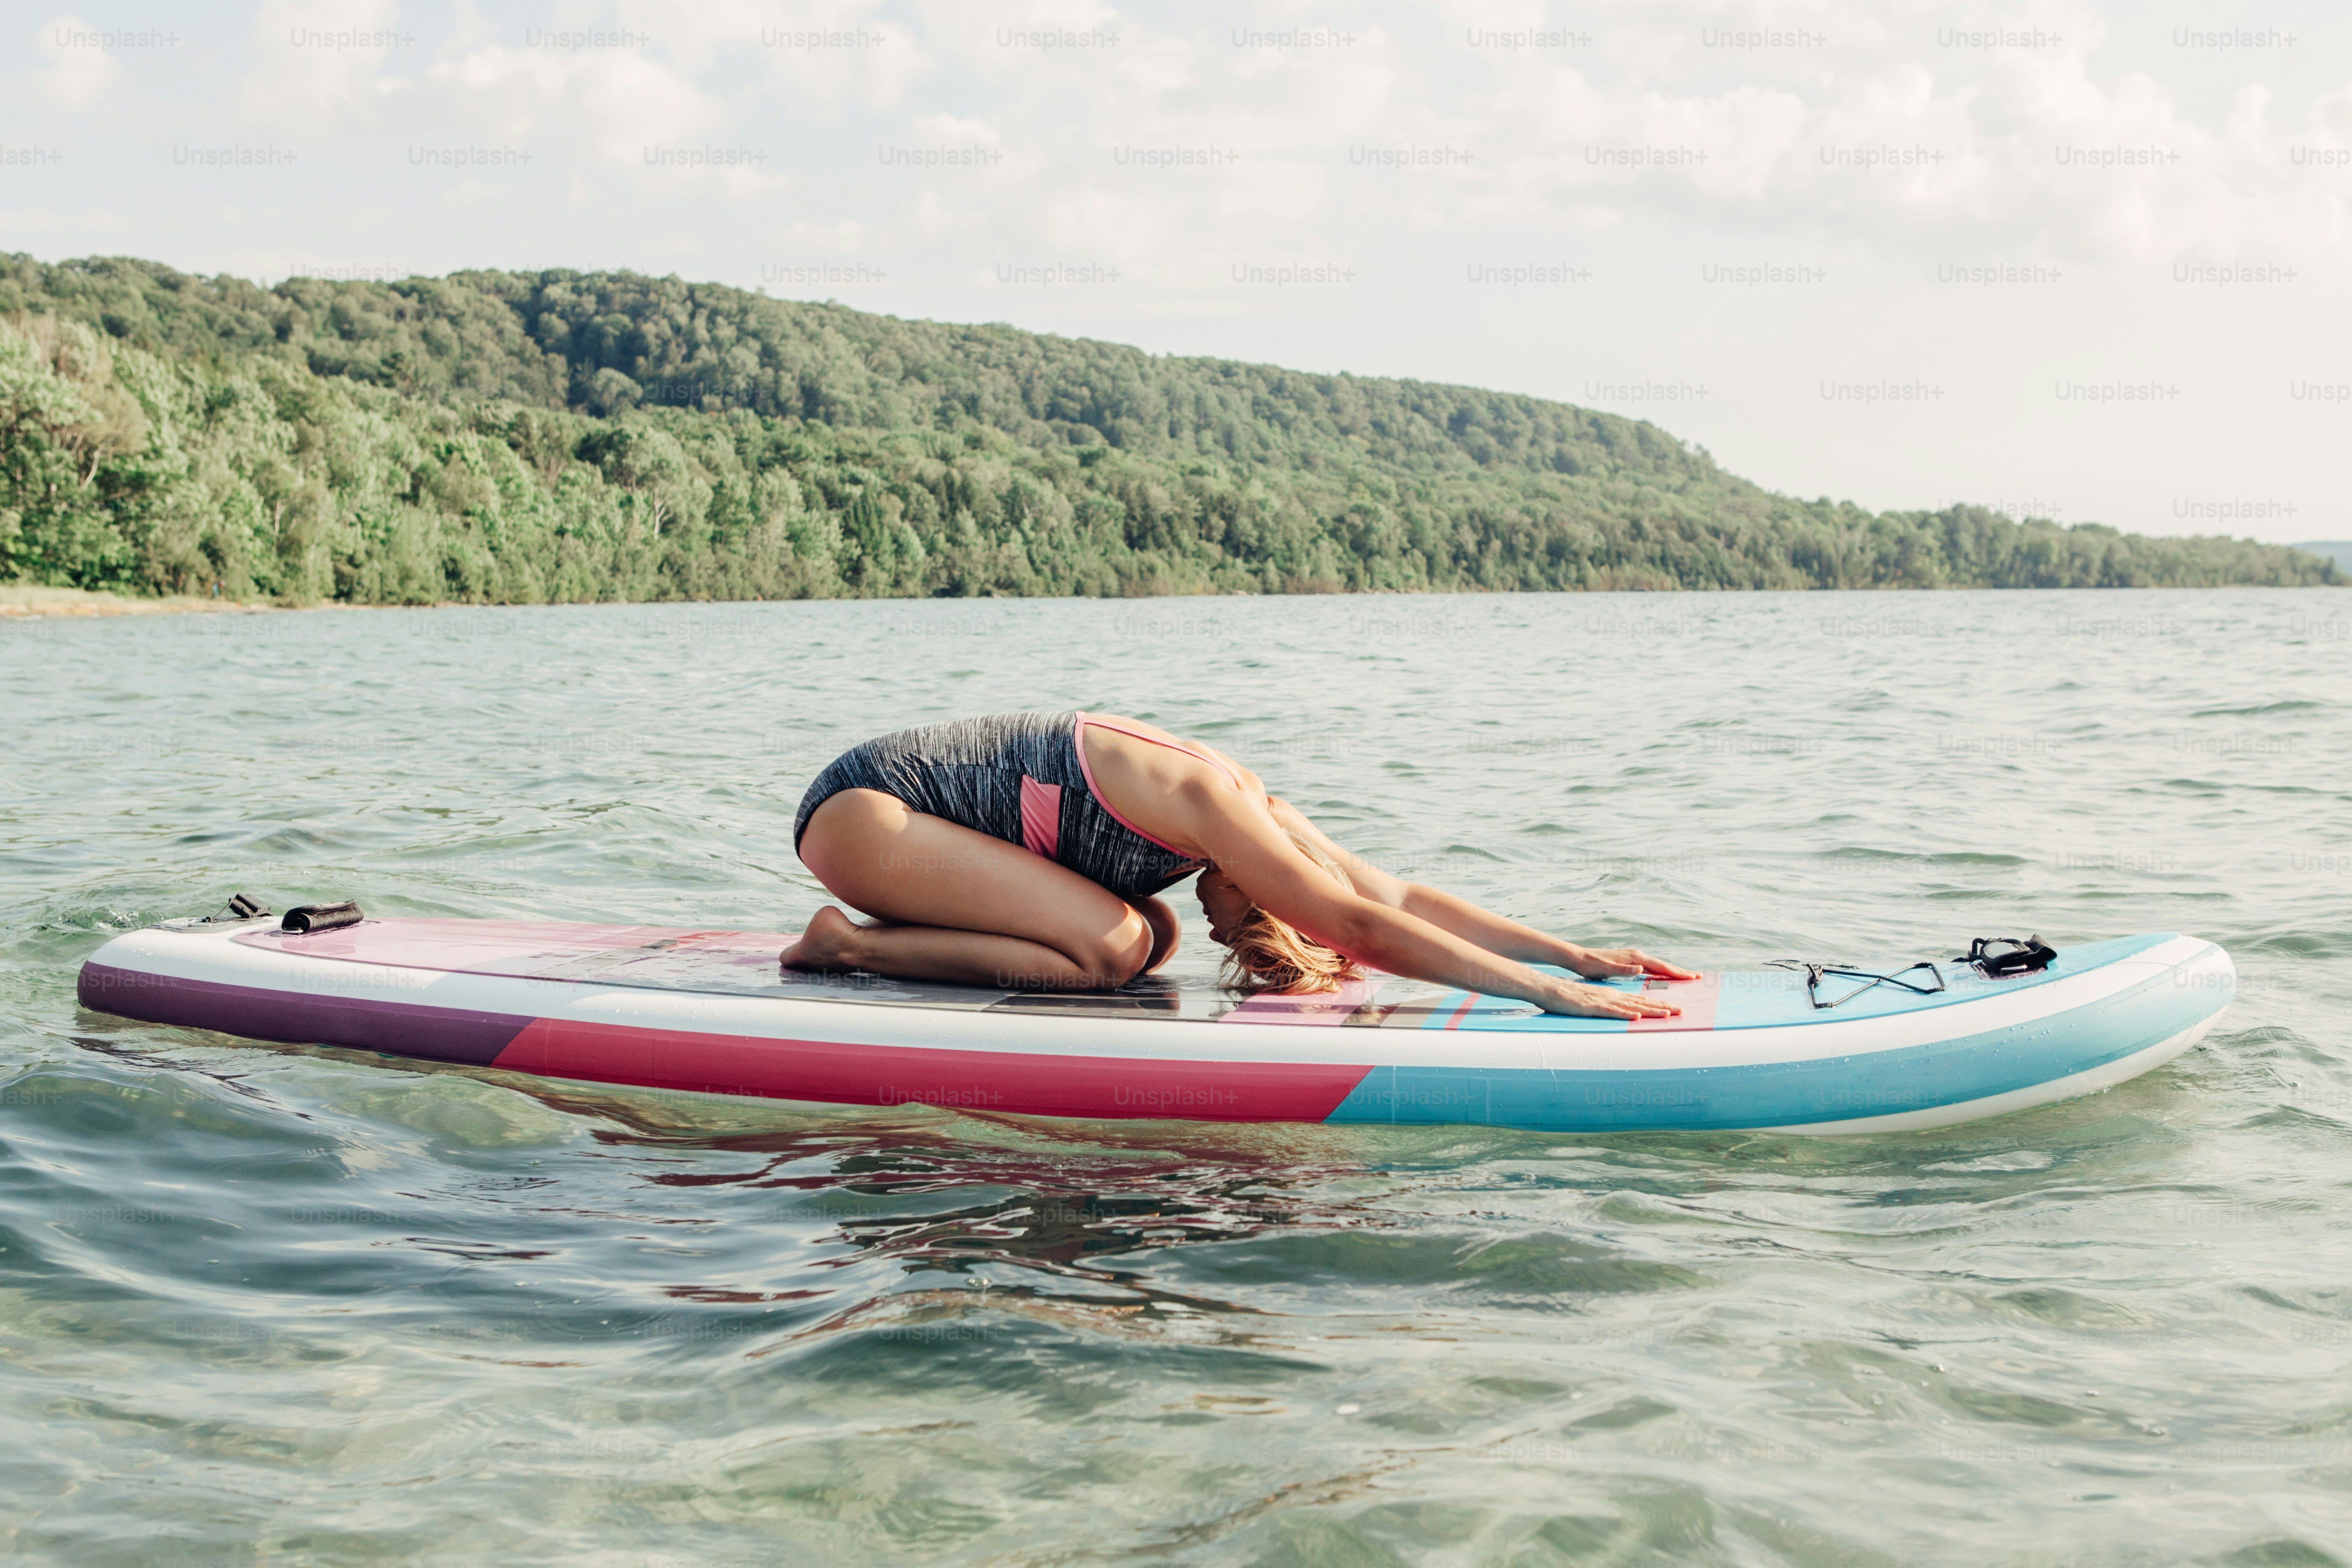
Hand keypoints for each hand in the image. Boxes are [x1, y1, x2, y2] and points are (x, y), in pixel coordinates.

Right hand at [1536, 976, 1681, 1019]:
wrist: (1548, 988)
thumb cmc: (1566, 998)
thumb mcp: (1589, 1003)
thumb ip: (1603, 1007)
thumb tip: (1616, 1015)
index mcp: (1611, 995)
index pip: (1638, 999)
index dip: (1657, 1004)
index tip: (1673, 1008)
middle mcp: (1611, 996)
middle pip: (1641, 1001)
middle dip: (1662, 1007)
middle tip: (1681, 1011)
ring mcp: (1602, 1001)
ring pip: (1631, 1006)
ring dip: (1650, 1010)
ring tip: (1668, 1014)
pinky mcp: (1592, 1007)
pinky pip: (1611, 1011)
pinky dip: (1625, 1014)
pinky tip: (1636, 1017)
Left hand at [1564, 946, 1700, 981]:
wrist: (1580, 958)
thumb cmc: (1592, 966)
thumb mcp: (1606, 969)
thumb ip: (1624, 970)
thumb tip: (1641, 969)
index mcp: (1635, 958)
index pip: (1661, 966)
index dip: (1677, 972)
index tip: (1692, 977)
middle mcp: (1637, 956)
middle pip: (1664, 964)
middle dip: (1681, 971)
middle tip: (1698, 977)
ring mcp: (1634, 957)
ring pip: (1658, 965)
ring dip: (1673, 970)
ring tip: (1687, 976)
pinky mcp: (1630, 961)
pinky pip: (1651, 966)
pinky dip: (1661, 970)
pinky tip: (1664, 975)